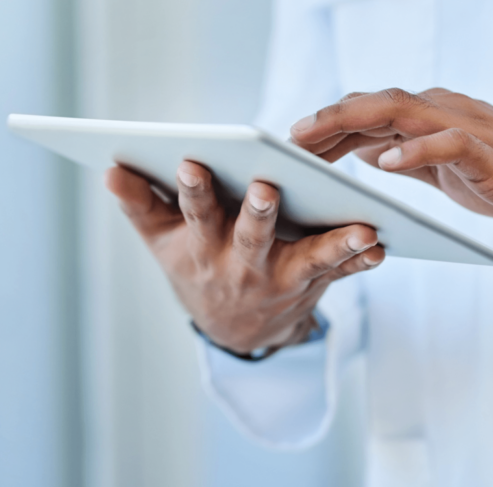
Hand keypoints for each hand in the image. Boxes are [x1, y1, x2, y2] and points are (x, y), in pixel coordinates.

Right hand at [105, 162, 385, 354]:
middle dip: (258, 213)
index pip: (195, 213)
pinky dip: (360, 261)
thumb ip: (138, 202)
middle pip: (251, 236)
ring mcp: (279, 277)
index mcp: (203, 245)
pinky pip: (340, 272)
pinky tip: (380, 246)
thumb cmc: (195, 266)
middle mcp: (241, 263)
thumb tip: (111, 166)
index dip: (192, 191)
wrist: (234, 329)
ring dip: (335, 245)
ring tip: (361, 230)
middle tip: (266, 188)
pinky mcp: (312, 284)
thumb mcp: (161, 241)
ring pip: (309, 259)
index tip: (191, 163)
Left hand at [289, 88, 492, 257]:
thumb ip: (410, 158)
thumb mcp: (448, 171)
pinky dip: (414, 150)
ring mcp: (468, 129)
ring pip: (403, 111)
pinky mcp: (491, 154)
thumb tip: (365, 151)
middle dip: (328, 120)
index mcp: (434, 117)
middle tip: (288, 139)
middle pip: (376, 104)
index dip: (328, 126)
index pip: (371, 113)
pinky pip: (448, 144)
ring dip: (354, 122)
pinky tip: (384, 163)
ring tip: (316, 141)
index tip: (290, 144)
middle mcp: (446, 112)